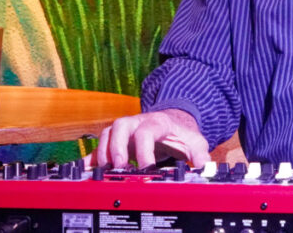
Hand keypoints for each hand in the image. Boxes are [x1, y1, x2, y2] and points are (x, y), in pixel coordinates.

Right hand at [90, 109, 209, 168]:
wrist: (172, 122)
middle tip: (118, 167)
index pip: (147, 131)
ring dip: (104, 152)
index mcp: (157, 122)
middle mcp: (137, 122)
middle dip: (117, 146)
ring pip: (107, 133)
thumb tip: (204, 166)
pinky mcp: (117, 140)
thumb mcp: (195, 141)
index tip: (146, 168)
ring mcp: (125, 130)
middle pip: (120, 126)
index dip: (144, 149)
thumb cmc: (181, 133)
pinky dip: (93, 156)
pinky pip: (101, 145)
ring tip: (106, 171)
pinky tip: (87, 169)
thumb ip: (200, 154)